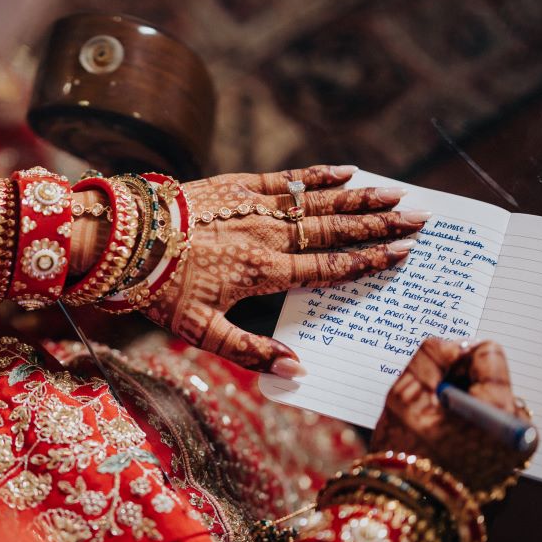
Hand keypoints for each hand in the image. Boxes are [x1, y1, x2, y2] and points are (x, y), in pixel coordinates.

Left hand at [141, 164, 426, 372]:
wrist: (122, 242)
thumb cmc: (159, 290)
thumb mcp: (201, 332)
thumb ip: (251, 350)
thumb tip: (297, 370)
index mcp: (263, 272)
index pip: (327, 268)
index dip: (367, 262)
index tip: (402, 255)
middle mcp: (266, 235)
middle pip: (333, 230)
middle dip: (378, 226)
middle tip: (419, 218)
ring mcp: (252, 205)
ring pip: (316, 202)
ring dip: (359, 199)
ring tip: (395, 194)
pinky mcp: (235, 184)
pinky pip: (285, 179)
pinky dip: (317, 176)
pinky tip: (345, 172)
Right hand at [372, 337, 537, 499]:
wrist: (407, 518)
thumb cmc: (404, 458)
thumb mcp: (405, 395)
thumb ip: (431, 356)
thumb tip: (451, 345)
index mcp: (501, 411)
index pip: (488, 353)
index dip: (453, 357)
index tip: (431, 378)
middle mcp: (518, 431)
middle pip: (490, 380)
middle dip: (457, 384)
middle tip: (427, 408)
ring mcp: (515, 453)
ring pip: (485, 405)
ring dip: (460, 407)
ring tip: (432, 431)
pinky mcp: (506, 469)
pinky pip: (486, 430)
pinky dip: (465, 429)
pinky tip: (442, 447)